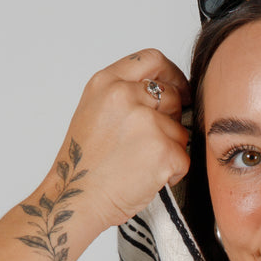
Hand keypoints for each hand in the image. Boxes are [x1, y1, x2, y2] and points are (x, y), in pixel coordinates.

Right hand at [51, 49, 191, 231]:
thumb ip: (124, 95)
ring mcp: (146, 122)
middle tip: (150, 144)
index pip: (152, 60)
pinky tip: (148, 179)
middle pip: (172, 97)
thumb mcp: (93, 112)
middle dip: (170, 120)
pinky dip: (173, 173)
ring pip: (180, 130)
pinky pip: (184, 158)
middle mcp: (125, 96)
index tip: (179, 89)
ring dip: (170, 150)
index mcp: (106, 83)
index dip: (172, 75)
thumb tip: (165, 94)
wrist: (76, 199)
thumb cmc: (84, 165)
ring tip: (141, 166)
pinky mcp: (163, 150)